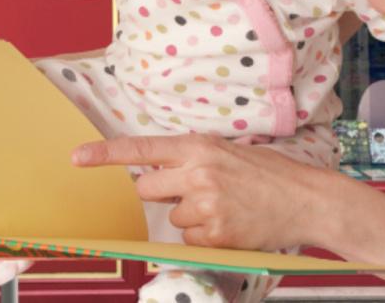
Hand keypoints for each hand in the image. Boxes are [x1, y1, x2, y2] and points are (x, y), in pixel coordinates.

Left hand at [71, 134, 327, 250]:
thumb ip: (191, 158)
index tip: (76, 158)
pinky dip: (205, 236)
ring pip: (171, 218)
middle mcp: (198, 173)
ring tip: (225, 207)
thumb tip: (158, 168)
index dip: (104, 155)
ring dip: (190, 217)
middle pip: (146, 189)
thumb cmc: (268, 173)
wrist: (308, 200)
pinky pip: (190, 239)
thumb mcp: (227, 151)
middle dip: (161, 193)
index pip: (141, 148)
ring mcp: (206, 205)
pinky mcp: (216, 233)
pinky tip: (231, 224)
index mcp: (198, 146)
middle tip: (192, 191)